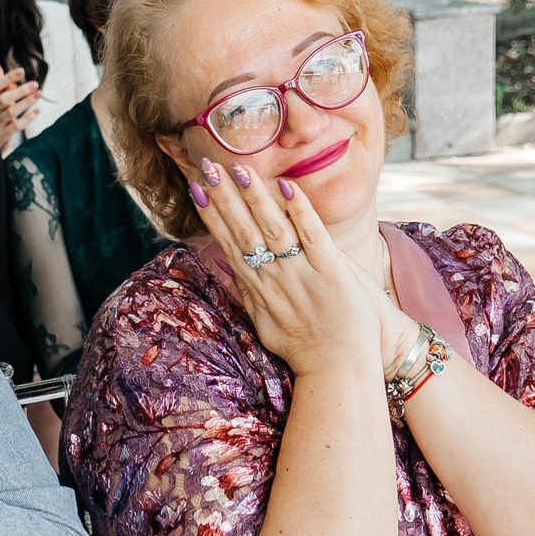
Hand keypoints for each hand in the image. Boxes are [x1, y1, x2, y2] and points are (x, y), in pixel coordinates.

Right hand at [0, 66, 41, 148]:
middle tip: (35, 84)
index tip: (22, 71)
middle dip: (20, 91)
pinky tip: (37, 111)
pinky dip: (28, 119)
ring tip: (39, 93)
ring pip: (11, 112)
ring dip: (26, 102)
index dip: (8, 78)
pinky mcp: (2, 136)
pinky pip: (17, 127)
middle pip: (3, 100)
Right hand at [192, 154, 382, 377]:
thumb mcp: (265, 323)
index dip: (211, 214)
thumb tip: (227, 268)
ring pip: (274, 229)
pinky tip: (288, 187)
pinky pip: (314, 236)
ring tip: (239, 169)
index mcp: (257, 288)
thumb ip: (247, 293)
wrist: (338, 370)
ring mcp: (301, 275)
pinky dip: (301, 212)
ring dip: (256, 198)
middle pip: (245, 231)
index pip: (228, 242)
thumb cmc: (304, 347)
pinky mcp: (331, 273)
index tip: (196, 187)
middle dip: (225, 196)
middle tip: (208, 165)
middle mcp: (274, 279)